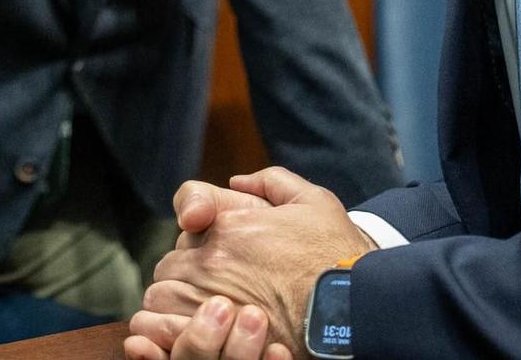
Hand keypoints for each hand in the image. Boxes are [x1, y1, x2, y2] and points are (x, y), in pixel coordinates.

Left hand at [144, 168, 375, 354]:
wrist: (358, 306)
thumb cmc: (339, 255)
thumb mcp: (314, 202)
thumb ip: (272, 182)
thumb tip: (238, 181)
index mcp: (231, 223)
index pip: (186, 215)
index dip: (194, 227)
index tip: (206, 243)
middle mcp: (213, 259)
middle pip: (169, 265)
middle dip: (183, 274)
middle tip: (209, 287)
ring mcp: (212, 299)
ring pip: (162, 300)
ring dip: (174, 305)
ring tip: (197, 314)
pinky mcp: (220, 337)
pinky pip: (172, 334)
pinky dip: (174, 333)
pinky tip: (193, 336)